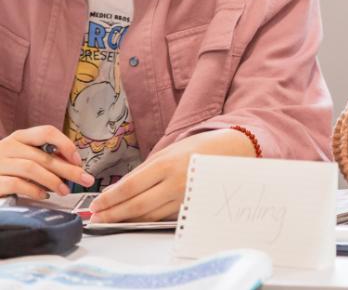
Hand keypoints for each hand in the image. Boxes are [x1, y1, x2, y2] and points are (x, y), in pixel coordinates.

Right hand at [0, 126, 93, 198]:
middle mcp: (8, 147)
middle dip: (68, 169)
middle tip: (85, 179)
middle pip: (43, 155)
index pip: (47, 132)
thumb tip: (74, 166)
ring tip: (65, 191)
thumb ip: (45, 158)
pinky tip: (43, 195)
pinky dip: (33, 190)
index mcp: (20, 138)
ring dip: (53, 181)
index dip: (66, 145)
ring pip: (31, 168)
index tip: (78, 160)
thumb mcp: (25, 157)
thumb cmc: (6, 169)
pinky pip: (16, 183)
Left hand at [89, 128, 253, 222]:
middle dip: (113, 213)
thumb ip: (143, 170)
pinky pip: (162, 216)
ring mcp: (183, 197)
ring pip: (148, 215)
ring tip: (109, 220)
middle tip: (96, 218)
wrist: (232, 151)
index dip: (110, 198)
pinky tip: (133, 219)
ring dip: (126, 219)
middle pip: (136, 205)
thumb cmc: (198, 148)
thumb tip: (118, 188)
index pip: (130, 186)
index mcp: (166, 165)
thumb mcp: (168, 151)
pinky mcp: (189, 206)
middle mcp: (174, 184)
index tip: (95, 204)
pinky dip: (145, 218)